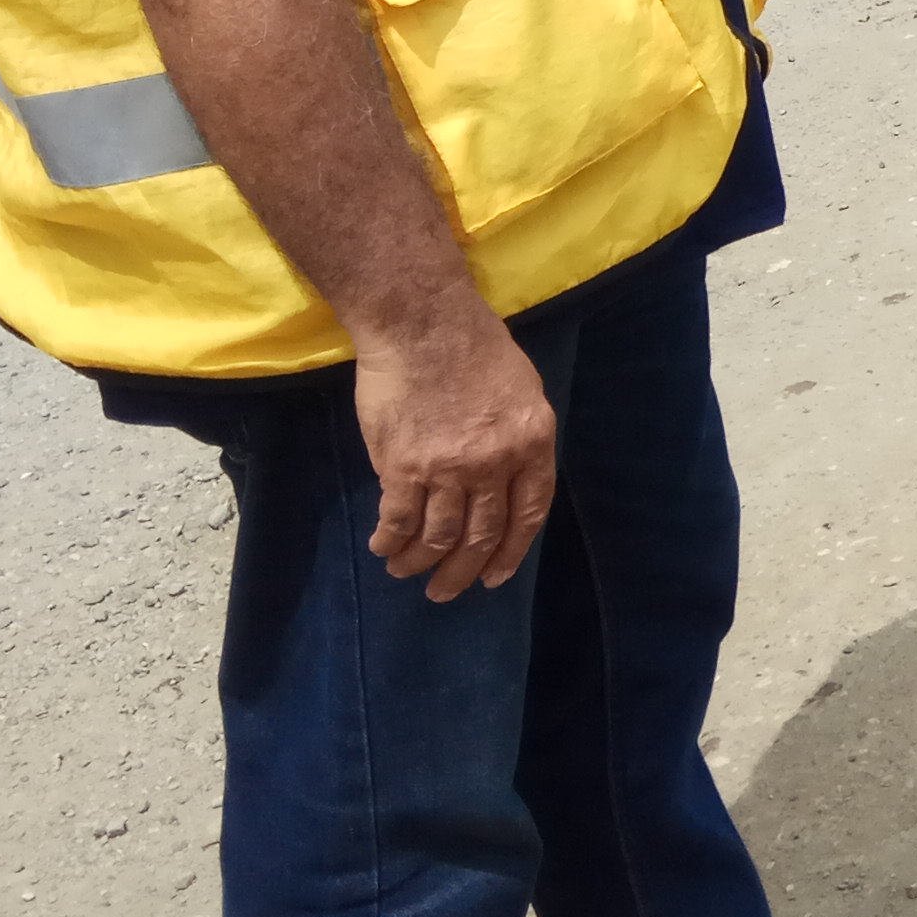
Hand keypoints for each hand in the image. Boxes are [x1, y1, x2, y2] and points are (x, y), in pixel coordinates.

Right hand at [353, 311, 558, 601]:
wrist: (423, 323)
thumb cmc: (474, 347)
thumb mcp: (521, 391)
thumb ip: (515, 440)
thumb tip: (500, 484)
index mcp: (532, 442)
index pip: (528, 514)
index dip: (510, 552)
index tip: (494, 577)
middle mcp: (495, 462)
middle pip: (482, 535)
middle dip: (462, 573)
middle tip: (445, 593)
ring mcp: (449, 468)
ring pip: (438, 536)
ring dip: (420, 563)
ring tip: (406, 572)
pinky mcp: (404, 466)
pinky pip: (398, 519)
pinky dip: (391, 541)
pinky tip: (385, 549)